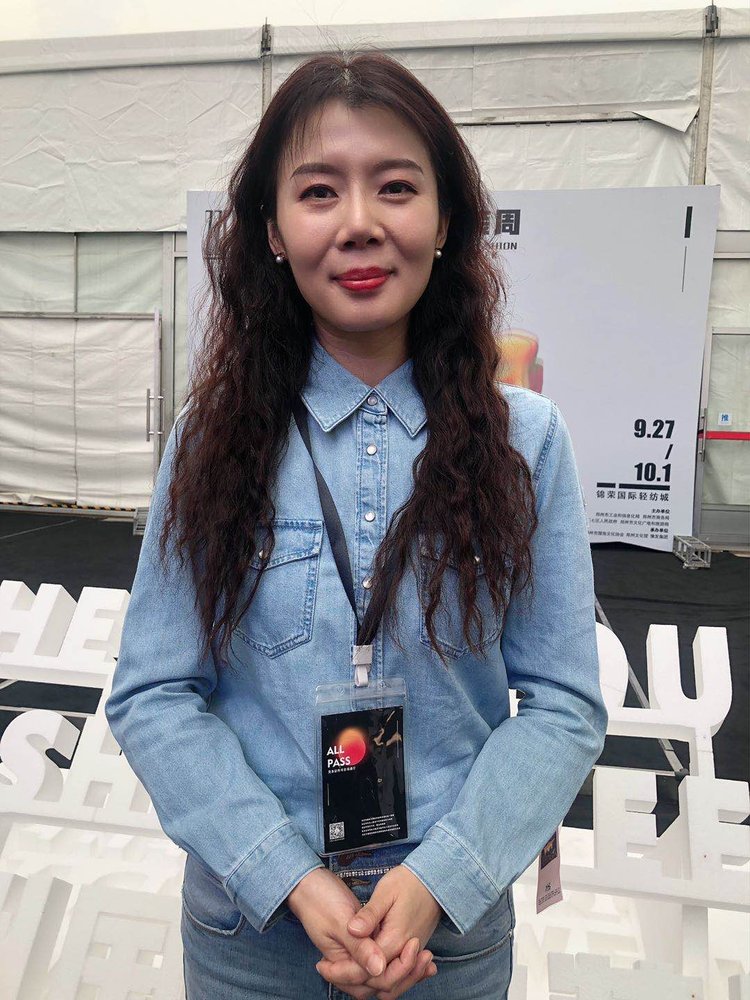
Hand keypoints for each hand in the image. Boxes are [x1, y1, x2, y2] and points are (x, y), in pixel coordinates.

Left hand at [316, 865, 441, 998]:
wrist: (434, 879)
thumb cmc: (408, 882)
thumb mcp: (386, 891)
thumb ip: (369, 915)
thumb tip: (352, 931)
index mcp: (394, 939)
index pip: (366, 969)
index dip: (343, 971)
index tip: (322, 965)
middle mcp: (404, 952)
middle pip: (378, 983)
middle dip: (352, 981)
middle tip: (328, 969)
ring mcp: (410, 954)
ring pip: (390, 985)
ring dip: (367, 983)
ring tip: (341, 972)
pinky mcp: (411, 952)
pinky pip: (396, 975)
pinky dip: (380, 978)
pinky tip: (364, 970)